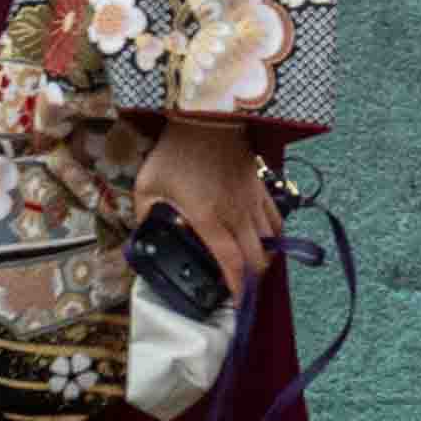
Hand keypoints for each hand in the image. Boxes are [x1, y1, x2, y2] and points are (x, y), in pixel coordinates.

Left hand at [135, 109, 277, 294]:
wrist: (205, 115)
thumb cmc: (174, 151)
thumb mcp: (148, 185)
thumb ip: (146, 215)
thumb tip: (144, 237)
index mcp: (208, 217)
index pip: (231, 263)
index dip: (237, 289)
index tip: (235, 305)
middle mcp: (236, 213)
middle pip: (258, 259)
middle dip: (253, 282)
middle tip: (241, 292)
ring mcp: (252, 199)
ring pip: (271, 242)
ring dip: (264, 260)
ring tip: (251, 271)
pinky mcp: (260, 186)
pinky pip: (276, 219)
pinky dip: (274, 237)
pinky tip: (263, 242)